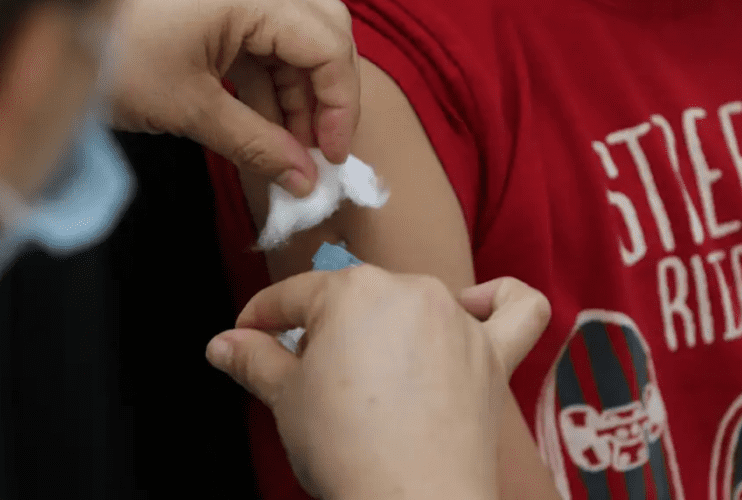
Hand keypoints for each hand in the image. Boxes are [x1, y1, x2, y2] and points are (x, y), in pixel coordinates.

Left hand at [108, 0, 359, 196]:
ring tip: (292, 148)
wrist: (38, 26)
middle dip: (328, 94)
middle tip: (322, 149)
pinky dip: (270, 80)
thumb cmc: (109, 59)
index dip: (341, 106)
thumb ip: (259, 145)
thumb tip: (306, 182)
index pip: (329, 46)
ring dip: (299, 91)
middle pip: (324, 31)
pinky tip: (268, 124)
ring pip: (296, 35)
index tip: (334, 157)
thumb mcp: (190, 110)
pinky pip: (263, 35)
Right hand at [205, 268, 550, 499]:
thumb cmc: (348, 450)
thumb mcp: (285, 399)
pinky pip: (518, 309)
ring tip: (370, 375)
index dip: (263, 318)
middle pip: (354, 299)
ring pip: (415, 303)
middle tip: (308, 380)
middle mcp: (409, 290)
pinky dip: (499, 300)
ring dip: (388, 327)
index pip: (294, 296)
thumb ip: (253, 359)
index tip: (248, 337)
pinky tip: (476, 307)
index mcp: (352, 291)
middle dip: (325, 332)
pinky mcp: (494, 353)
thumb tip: (223, 344)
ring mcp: (457, 319)